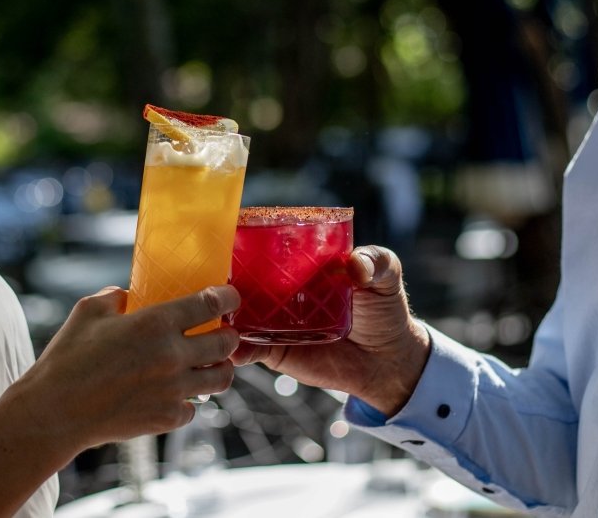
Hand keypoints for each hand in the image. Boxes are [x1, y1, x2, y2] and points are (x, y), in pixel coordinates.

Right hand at [15, 285, 241, 450]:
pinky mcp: (167, 418)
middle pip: (226, 344)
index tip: (230, 296)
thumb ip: (114, 297)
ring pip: (221, 379)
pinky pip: (195, 407)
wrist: (55, 411)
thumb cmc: (67, 358)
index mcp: (155, 324)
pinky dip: (189, 399)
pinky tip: (177, 393)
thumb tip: (128, 297)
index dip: (227, 297)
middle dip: (230, 336)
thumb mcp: (87, 311)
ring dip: (220, 368)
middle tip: (224, 333)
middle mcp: (172, 356)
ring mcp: (173, 390)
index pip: (210, 305)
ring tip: (211, 365)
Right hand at [231, 246, 429, 415]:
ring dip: (223, 314)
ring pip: (237, 315)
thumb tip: (356, 266)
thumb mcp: (386, 276)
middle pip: (242, 280)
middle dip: (223, 278)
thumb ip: (376, 262)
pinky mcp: (274, 351)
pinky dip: (238, 349)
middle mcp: (279, 290)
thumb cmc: (383, 308)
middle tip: (211, 279)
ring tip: (214, 314)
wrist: (387, 359)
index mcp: (299, 265)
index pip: (265, 248)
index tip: (226, 237)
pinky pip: (249, 348)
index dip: (244, 242)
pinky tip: (234, 349)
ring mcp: (273, 321)